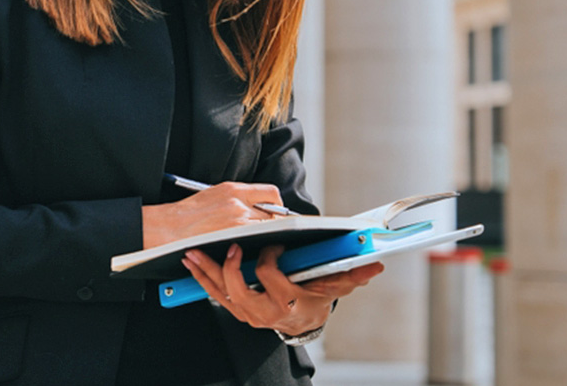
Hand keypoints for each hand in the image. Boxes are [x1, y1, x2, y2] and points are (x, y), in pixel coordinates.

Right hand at [141, 182, 283, 248]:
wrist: (169, 227)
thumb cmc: (188, 213)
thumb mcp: (215, 193)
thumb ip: (239, 197)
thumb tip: (259, 204)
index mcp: (234, 190)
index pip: (270, 193)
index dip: (276, 204)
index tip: (274, 211)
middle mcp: (238, 205)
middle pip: (273, 215)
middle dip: (274, 223)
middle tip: (269, 229)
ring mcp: (236, 224)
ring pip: (267, 231)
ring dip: (267, 236)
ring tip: (259, 239)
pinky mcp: (232, 240)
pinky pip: (255, 243)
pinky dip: (256, 246)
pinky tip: (249, 247)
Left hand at [181, 243, 384, 336]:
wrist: (302, 322)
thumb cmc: (315, 299)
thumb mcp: (335, 288)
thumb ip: (352, 275)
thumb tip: (375, 265)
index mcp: (287, 302)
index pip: (270, 278)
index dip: (269, 258)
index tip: (273, 243)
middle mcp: (263, 311)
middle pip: (239, 289)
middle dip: (231, 266)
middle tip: (230, 244)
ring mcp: (246, 312)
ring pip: (220, 292)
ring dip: (205, 270)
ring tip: (193, 250)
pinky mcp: (236, 309)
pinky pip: (214, 294)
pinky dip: (201, 278)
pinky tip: (191, 262)